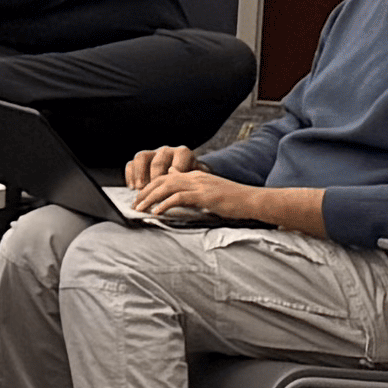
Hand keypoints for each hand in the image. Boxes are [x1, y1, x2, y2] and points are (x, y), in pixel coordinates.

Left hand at [129, 160, 258, 227]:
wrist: (253, 200)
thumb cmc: (234, 199)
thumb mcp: (210, 190)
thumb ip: (194, 187)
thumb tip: (176, 185)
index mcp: (196, 175)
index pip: (166, 176)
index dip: (151, 186)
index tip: (140, 197)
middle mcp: (195, 177)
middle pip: (162, 180)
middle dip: (145, 191)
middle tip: (134, 204)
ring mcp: (200, 185)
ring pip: (167, 187)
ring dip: (150, 198)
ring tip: (139, 208)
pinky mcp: (204, 195)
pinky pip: (179, 197)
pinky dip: (165, 204)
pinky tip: (157, 212)